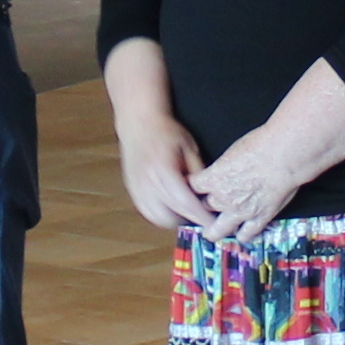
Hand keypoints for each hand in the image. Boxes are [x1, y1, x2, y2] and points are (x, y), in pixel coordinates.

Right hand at [117, 116, 212, 234]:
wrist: (138, 122)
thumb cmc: (165, 131)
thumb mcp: (189, 146)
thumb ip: (198, 171)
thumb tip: (209, 193)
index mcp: (163, 169)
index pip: (185, 202)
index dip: (200, 216)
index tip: (212, 222)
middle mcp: (148, 181)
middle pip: (172, 214)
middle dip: (189, 218)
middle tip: (201, 213)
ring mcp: (137, 187)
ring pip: (158, 218)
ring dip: (174, 218)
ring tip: (185, 209)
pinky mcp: (132, 190)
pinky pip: (147, 212)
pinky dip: (160, 214)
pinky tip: (169, 205)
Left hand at [192, 128, 309, 240]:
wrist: (284, 155)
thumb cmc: (261, 146)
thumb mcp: (232, 151)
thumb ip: (224, 167)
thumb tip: (224, 170)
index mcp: (213, 179)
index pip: (193, 188)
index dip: (193, 188)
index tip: (194, 188)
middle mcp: (223, 198)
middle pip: (204, 208)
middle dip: (205, 206)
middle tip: (207, 206)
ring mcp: (240, 211)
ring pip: (218, 230)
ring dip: (215, 229)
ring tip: (214, 230)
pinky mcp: (259, 218)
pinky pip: (245, 235)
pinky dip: (242, 235)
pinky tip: (241, 233)